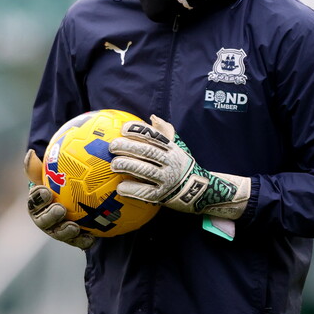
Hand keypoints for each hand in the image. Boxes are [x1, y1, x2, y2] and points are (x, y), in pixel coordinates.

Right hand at [24, 149, 95, 249]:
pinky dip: (83, 240)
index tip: (46, 191)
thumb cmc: (60, 183)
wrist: (76, 197)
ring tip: (74, 227)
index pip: (34, 201)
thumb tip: (30, 153)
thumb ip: (40, 165)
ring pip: (59, 233)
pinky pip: (77, 241)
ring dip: (65, 231)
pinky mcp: (73, 238)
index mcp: (37, 204)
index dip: (38, 198)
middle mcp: (45, 219)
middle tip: (60, 209)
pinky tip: (92, 238)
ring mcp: (58, 230)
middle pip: (43, 221)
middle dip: (50, 216)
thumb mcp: (52, 173)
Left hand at [109, 115, 250, 219]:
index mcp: (172, 149)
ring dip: (127, 166)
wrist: (200, 191)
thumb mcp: (178, 148)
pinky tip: (120, 186)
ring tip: (114, 164)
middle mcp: (170, 162)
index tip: (123, 129)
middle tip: (113, 146)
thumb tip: (152, 117)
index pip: (154, 136)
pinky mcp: (162, 196)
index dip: (138, 131)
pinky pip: (144, 192)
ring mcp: (167, 179)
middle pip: (147, 152)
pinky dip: (131, 189)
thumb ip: (164, 133)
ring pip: (144, 170)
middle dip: (128, 147)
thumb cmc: (181, 166)